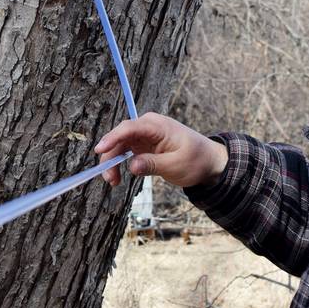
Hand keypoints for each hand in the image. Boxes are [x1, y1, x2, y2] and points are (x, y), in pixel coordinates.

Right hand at [93, 112, 228, 187]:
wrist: (208, 162)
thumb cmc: (195, 160)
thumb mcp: (176, 165)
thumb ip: (153, 164)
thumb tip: (132, 165)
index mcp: (157, 125)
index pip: (130, 128)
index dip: (113, 138)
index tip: (100, 149)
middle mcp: (147, 126)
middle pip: (120, 137)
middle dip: (110, 156)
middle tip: (108, 178)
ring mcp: (144, 135)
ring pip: (119, 145)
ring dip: (113, 162)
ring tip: (113, 182)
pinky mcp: (143, 145)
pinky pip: (125, 151)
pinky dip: (119, 163)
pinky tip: (118, 176)